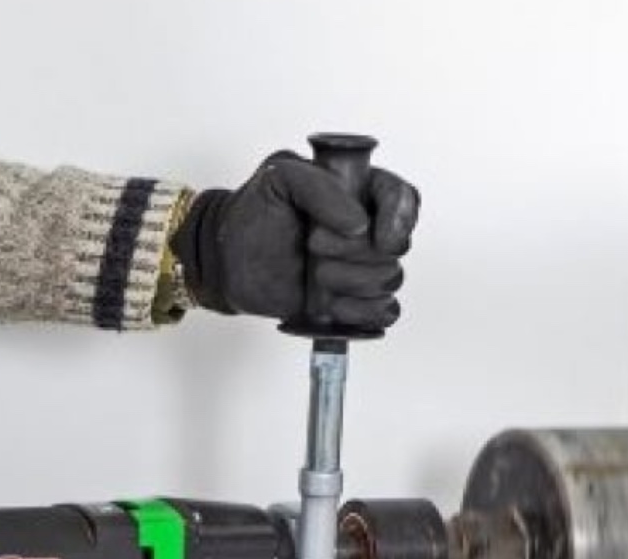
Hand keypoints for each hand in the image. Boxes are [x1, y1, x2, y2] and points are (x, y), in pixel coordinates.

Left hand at [172, 151, 418, 332]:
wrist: (226, 259)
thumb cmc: (252, 213)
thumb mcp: (278, 176)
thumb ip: (318, 185)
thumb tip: (358, 222)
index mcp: (358, 191)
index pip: (401, 198)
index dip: (399, 218)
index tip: (377, 235)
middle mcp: (368, 229)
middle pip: (397, 246)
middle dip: (358, 253)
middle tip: (314, 246)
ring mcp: (361, 267)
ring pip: (390, 279)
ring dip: (353, 282)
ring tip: (317, 276)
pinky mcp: (353, 301)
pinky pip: (384, 312)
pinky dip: (364, 312)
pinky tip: (334, 305)